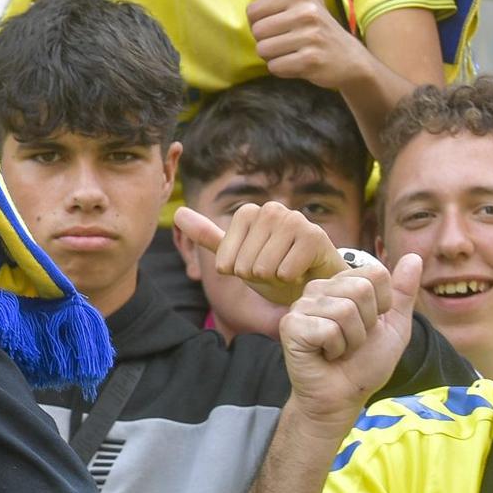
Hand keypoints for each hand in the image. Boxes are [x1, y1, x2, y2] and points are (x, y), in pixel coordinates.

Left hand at [175, 202, 346, 307]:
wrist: (314, 282)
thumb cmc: (274, 268)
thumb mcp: (237, 256)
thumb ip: (207, 236)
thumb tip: (177, 212)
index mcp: (247, 213)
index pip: (224, 258)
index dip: (238, 273)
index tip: (255, 266)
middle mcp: (270, 209)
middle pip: (244, 264)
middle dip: (258, 277)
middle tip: (275, 270)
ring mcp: (294, 220)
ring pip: (264, 267)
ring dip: (275, 279)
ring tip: (288, 271)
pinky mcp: (314, 236)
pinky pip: (286, 271)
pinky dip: (291, 281)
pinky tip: (302, 273)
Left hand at [246, 0, 367, 90]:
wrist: (350, 59)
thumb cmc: (319, 21)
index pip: (252, 13)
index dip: (264, 23)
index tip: (285, 23)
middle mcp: (306, 11)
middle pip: (256, 33)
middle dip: (269, 41)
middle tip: (292, 39)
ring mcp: (310, 36)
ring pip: (264, 51)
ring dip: (276, 56)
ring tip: (296, 50)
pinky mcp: (311, 60)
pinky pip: (275, 68)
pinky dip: (285, 69)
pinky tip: (302, 63)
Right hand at [278, 253, 421, 428]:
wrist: (342, 398)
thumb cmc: (364, 364)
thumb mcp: (394, 327)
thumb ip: (402, 292)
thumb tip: (415, 257)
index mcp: (341, 284)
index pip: (376, 274)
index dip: (382, 307)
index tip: (369, 326)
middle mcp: (318, 288)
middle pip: (361, 289)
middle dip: (366, 325)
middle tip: (351, 341)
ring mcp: (301, 305)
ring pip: (345, 310)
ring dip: (351, 341)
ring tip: (338, 349)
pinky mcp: (291, 325)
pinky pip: (328, 329)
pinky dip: (335, 349)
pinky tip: (324, 354)